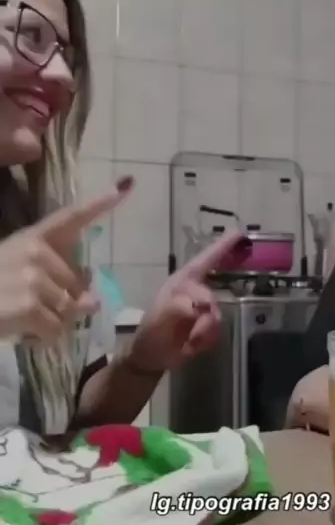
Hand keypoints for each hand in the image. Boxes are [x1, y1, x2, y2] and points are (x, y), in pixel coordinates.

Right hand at [0, 176, 133, 343]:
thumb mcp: (18, 272)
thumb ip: (56, 279)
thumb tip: (93, 302)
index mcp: (32, 237)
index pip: (71, 216)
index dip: (99, 203)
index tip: (126, 186)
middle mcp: (36, 252)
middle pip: (77, 283)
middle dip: (63, 301)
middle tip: (34, 306)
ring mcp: (34, 278)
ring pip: (70, 309)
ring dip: (53, 322)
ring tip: (24, 318)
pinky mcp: (30, 305)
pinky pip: (57, 329)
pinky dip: (44, 338)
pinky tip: (24, 333)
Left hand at [127, 231, 248, 372]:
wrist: (151, 358)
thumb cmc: (151, 333)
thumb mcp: (159, 318)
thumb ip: (179, 307)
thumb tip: (200, 305)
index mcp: (182, 282)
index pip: (205, 260)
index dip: (223, 246)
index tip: (241, 233)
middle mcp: (195, 291)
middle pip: (215, 291)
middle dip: (207, 312)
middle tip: (196, 330)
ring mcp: (203, 309)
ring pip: (217, 315)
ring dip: (203, 331)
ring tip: (187, 341)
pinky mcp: (208, 325)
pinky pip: (218, 329)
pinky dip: (206, 340)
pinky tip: (192, 345)